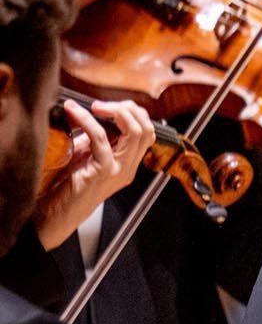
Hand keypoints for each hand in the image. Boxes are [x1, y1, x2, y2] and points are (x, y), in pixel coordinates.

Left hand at [37, 97, 156, 248]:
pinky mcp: (103, 172)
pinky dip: (87, 120)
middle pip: (146, 128)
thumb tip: (86, 113)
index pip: (146, 132)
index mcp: (127, 164)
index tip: (108, 106)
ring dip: (115, 111)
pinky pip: (101, 137)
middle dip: (126, 108)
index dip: (132, 113)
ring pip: (135, 131)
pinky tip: (74, 113)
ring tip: (94, 106)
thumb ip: (92, 139)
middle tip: (102, 105)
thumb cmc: (63, 190)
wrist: (53, 218)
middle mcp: (128, 168)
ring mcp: (119, 170)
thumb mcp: (83, 158)